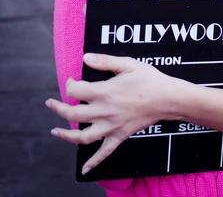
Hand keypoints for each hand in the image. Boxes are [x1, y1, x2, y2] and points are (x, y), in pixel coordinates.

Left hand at [45, 53, 184, 174]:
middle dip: (58, 109)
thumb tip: (86, 57)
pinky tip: (84, 169)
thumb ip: (105, 61)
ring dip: (65, 135)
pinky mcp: (120, 136)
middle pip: (72, 115)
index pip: (75, 91)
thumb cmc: (149, 79)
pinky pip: (104, 152)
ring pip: (82, 137)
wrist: (168, 98)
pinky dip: (93, 162)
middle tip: (50, 103)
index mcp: (104, 92)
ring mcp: (111, 126)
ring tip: (55, 131)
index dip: (70, 84)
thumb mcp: (127, 64)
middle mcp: (104, 111)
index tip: (72, 80)